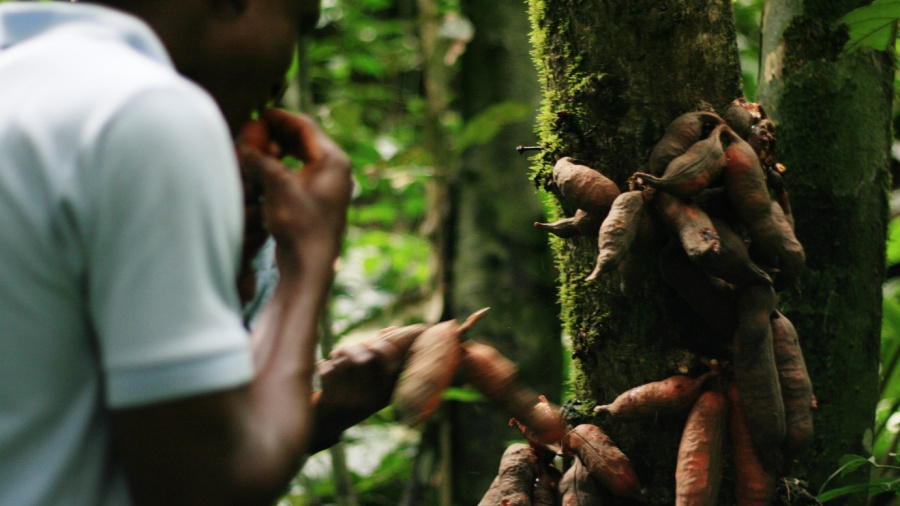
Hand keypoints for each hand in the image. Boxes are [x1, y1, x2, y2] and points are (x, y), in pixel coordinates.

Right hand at [237, 109, 351, 273]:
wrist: (308, 265)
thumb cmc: (298, 225)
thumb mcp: (276, 186)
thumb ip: (260, 161)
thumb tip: (242, 146)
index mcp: (334, 161)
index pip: (305, 127)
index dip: (280, 117)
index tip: (258, 112)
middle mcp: (336, 171)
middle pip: (304, 140)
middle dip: (277, 134)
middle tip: (253, 130)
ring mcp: (328, 187)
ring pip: (299, 158)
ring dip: (277, 152)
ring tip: (254, 151)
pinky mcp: (317, 201)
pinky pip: (298, 175)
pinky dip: (280, 169)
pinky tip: (262, 172)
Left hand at [307, 333, 408, 452]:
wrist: (324, 425)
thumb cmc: (351, 394)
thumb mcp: (373, 383)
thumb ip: (382, 357)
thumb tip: (390, 329)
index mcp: (385, 394)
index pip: (394, 365)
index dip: (385, 347)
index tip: (373, 343)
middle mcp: (371, 400)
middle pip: (368, 358)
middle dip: (358, 347)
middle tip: (349, 350)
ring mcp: (351, 402)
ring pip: (348, 362)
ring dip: (340, 353)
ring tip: (336, 355)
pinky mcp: (330, 402)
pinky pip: (328, 371)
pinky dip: (323, 365)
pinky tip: (323, 368)